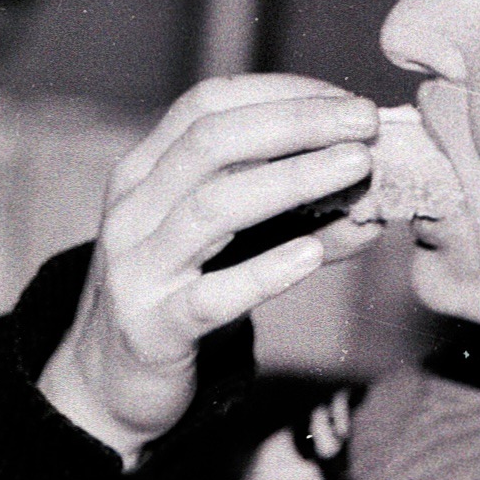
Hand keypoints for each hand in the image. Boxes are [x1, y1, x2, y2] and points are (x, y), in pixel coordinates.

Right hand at [41, 74, 383, 464]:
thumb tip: (373, 204)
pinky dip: (265, 272)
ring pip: (213, 208)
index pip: (208, 105)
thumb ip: (289, 217)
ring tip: (356, 168)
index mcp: (144, 172)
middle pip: (212, 142)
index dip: (281, 94)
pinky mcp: (153, 328)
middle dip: (295, 122)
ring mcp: (138, 268)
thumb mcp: (222, 245)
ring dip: (292, 180)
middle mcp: (133, 209)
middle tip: (366, 121)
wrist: (106, 385)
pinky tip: (311, 254)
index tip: (345, 101)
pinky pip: (211, 296)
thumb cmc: (175, 298)